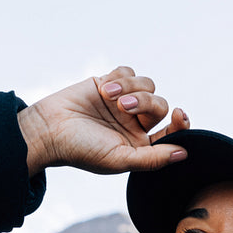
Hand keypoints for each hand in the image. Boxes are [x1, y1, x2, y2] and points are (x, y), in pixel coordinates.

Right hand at [18, 66, 190, 176]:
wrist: (48, 129)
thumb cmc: (82, 150)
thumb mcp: (119, 159)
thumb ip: (152, 158)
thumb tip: (184, 153)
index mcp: (141, 145)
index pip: (172, 133)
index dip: (181, 123)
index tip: (179, 113)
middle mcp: (135, 124)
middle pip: (160, 104)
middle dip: (146, 102)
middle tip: (123, 106)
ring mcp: (122, 103)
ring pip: (147, 85)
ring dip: (130, 87)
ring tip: (108, 96)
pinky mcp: (109, 84)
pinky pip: (128, 72)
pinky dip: (119, 77)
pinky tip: (103, 89)